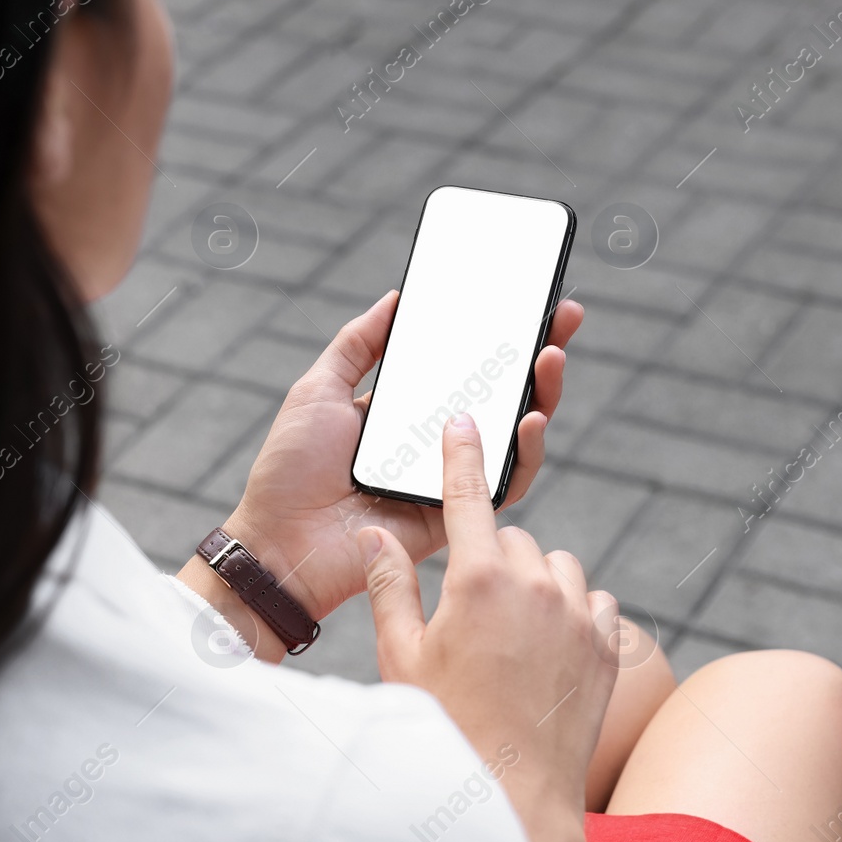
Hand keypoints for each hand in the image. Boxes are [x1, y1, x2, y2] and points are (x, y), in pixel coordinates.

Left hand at [189, 290, 581, 656]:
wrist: (280, 543)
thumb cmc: (290, 472)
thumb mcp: (319, 389)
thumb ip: (358, 345)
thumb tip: (396, 298)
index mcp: (407, 411)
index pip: (466, 367)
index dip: (500, 335)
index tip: (528, 299)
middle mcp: (436, 441)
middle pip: (502, 396)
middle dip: (540, 354)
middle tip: (562, 317)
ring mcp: (451, 477)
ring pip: (516, 436)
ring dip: (543, 394)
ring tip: (550, 357)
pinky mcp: (459, 514)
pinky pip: (507, 483)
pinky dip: (526, 452)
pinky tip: (531, 418)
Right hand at [360, 414, 618, 841]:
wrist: (513, 796)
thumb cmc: (444, 728)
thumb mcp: (401, 657)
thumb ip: (390, 586)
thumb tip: (374, 534)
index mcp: (478, 579)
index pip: (468, 496)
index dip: (462, 454)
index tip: (463, 421)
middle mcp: (537, 584)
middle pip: (512, 539)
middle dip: (489, 560)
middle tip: (466, 614)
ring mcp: (580, 614)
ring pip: (559, 567)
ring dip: (537, 584)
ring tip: (509, 635)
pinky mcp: (609, 646)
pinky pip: (598, 603)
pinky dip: (577, 614)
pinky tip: (551, 649)